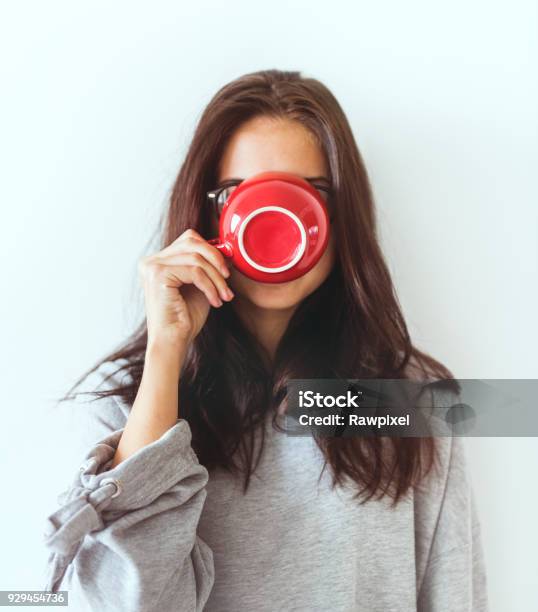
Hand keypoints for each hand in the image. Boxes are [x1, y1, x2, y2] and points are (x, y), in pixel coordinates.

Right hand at [138, 228, 233, 347]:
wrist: (172, 342)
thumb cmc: (185, 318)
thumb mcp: (201, 286)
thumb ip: (208, 266)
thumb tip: (226, 250)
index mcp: (159, 261)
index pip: (189, 239)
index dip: (212, 250)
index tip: (226, 270)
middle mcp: (152, 261)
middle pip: (192, 241)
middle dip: (216, 259)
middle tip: (227, 279)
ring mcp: (152, 266)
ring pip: (196, 258)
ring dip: (216, 278)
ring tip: (224, 295)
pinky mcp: (158, 275)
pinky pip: (194, 271)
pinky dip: (210, 286)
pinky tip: (215, 301)